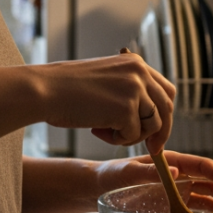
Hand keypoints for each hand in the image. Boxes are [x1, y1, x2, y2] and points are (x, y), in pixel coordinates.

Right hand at [29, 53, 174, 152]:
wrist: (45, 89)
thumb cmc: (67, 89)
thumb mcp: (106, 79)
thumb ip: (129, 89)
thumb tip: (151, 115)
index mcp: (135, 63)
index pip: (166, 90)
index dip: (163, 113)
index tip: (156, 131)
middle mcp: (139, 73)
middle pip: (167, 108)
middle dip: (160, 131)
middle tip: (151, 148)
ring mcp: (134, 90)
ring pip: (153, 125)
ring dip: (133, 136)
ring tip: (105, 131)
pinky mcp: (126, 109)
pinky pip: (133, 135)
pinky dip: (117, 140)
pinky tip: (96, 129)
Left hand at [96, 151, 212, 209]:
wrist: (97, 189)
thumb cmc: (111, 176)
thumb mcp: (127, 173)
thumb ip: (149, 172)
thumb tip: (177, 171)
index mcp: (171, 162)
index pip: (201, 165)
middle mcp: (178, 174)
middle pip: (208, 178)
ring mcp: (177, 188)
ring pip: (205, 192)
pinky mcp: (172, 202)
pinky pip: (194, 205)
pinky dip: (208, 211)